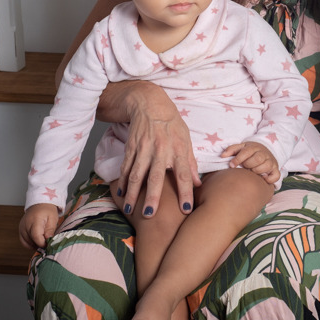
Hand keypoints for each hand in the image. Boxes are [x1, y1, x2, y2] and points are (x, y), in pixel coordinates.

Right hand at [19, 203, 58, 249]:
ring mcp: (21, 228)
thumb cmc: (47, 210)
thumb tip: (48, 239)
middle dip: (40, 244)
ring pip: (27, 243)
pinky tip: (37, 242)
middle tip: (48, 242)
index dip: (42, 243)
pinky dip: (30, 244)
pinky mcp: (20, 230)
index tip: (49, 244)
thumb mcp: (53, 218)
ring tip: (43, 241)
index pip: (36, 236)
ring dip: (35, 245)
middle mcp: (26, 225)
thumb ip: (50, 229)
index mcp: (35, 220)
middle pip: (31, 241)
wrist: (39, 204)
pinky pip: (23, 242)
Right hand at [109, 80, 200, 216]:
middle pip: (156, 177)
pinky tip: (122, 193)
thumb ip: (191, 163)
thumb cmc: (172, 125)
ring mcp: (144, 149)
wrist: (150, 105)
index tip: (186, 209)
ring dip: (133, 193)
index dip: (185, 192)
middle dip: (152, 196)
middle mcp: (161, 150)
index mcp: (178, 149)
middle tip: (150, 215)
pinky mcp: (131, 147)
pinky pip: (126, 167)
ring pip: (136, 174)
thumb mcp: (186, 140)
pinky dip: (123, 181)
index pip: (183, 174)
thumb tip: (198, 184)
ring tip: (130, 209)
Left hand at [223, 142, 280, 184]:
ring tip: (252, 172)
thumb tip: (222, 155)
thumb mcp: (241, 147)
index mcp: (254, 148)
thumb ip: (231, 150)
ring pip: (266, 166)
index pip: (246, 152)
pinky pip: (275, 175)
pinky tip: (262, 179)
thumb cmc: (249, 151)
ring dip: (258, 171)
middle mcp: (264, 154)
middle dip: (249, 164)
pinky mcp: (276, 169)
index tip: (232, 165)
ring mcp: (271, 161)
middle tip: (245, 167)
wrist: (265, 150)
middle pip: (257, 158)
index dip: (238, 159)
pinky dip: (269, 179)